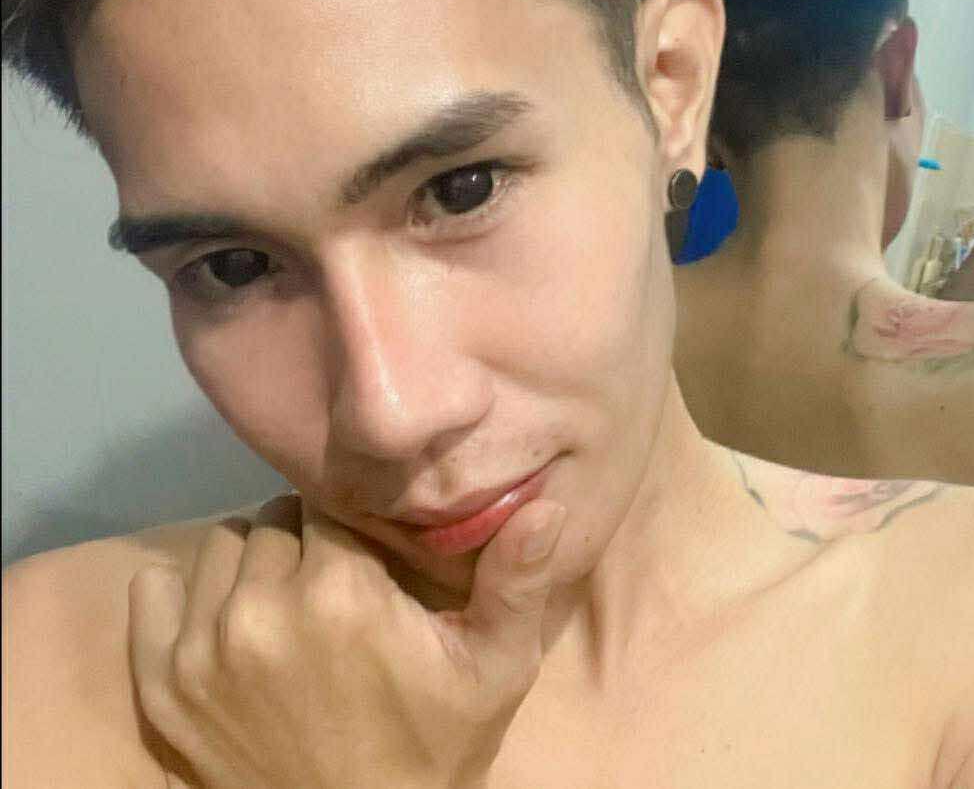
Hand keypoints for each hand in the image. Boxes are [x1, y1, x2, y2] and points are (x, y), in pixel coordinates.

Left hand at [129, 493, 565, 788]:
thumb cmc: (432, 746)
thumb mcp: (495, 670)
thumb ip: (519, 582)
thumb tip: (546, 503)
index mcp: (340, 592)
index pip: (336, 499)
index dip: (359, 522)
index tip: (374, 552)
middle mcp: (260, 608)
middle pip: (278, 517)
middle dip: (310, 538)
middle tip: (339, 582)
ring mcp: (200, 647)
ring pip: (224, 545)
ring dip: (255, 562)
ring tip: (289, 601)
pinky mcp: (161, 683)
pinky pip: (155, 590)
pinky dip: (187, 593)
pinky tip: (228, 618)